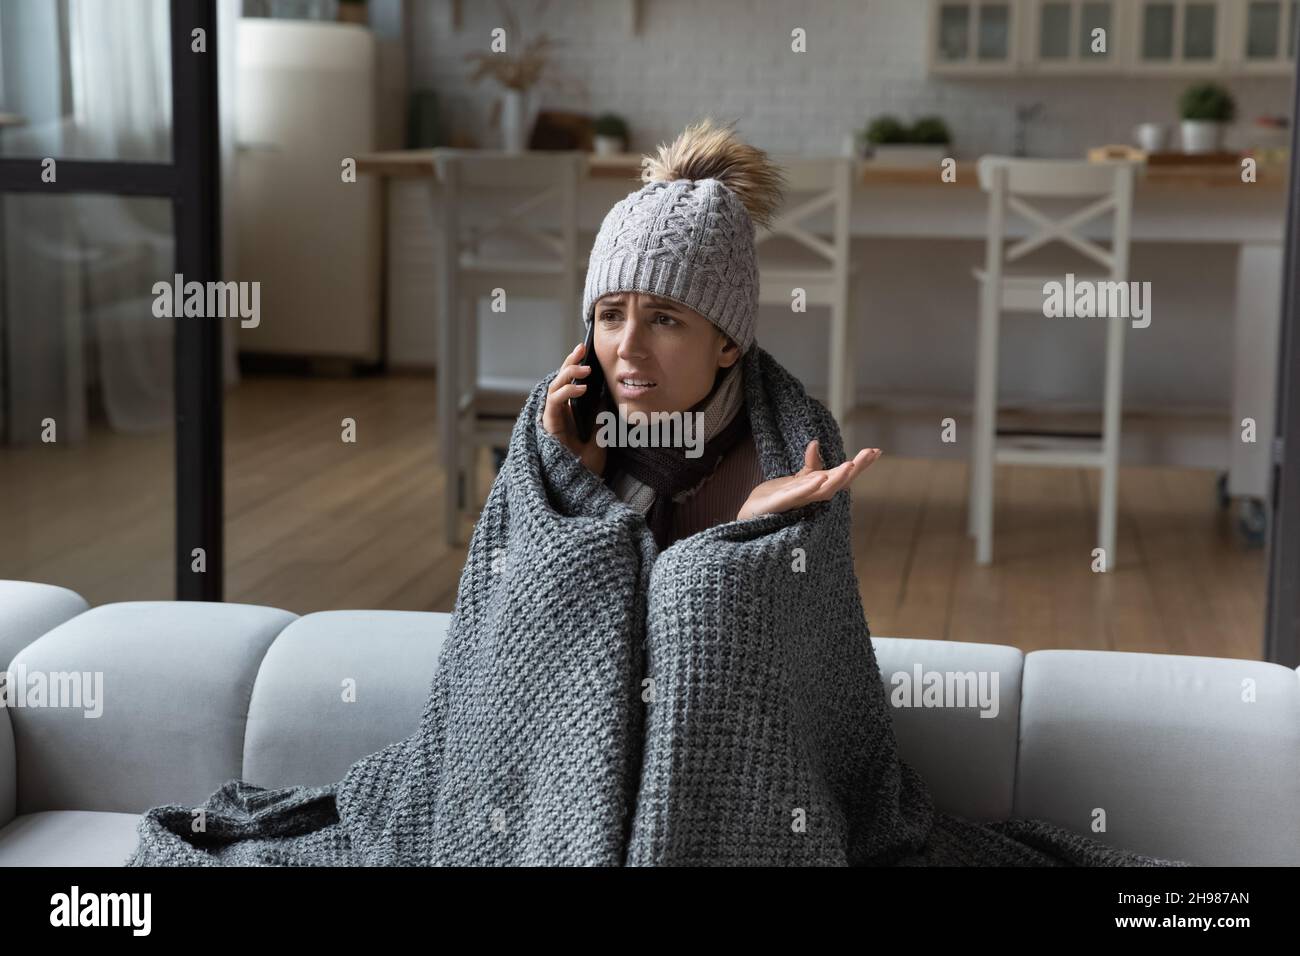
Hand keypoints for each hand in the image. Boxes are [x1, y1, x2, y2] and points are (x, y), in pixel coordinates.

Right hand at [541, 340, 607, 477]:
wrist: (583, 489)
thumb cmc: (589, 467)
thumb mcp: (601, 436)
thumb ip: (600, 417)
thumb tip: (603, 395)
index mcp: (569, 414)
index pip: (570, 384)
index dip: (576, 367)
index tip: (587, 353)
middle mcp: (558, 415)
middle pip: (559, 381)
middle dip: (569, 363)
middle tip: (581, 349)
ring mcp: (552, 420)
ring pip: (554, 387)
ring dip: (568, 374)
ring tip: (585, 369)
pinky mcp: (549, 427)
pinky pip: (553, 403)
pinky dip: (565, 392)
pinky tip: (580, 388)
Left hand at [736, 440, 880, 520]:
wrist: (752, 515)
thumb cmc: (776, 499)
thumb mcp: (796, 479)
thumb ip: (810, 466)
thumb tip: (816, 443)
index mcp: (817, 490)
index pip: (842, 476)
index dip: (860, 465)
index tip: (876, 450)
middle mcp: (812, 498)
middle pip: (838, 483)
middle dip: (856, 469)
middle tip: (871, 454)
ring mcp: (798, 503)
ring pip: (822, 491)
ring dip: (837, 478)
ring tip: (851, 465)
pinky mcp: (780, 504)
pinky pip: (798, 496)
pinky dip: (810, 488)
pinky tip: (820, 479)